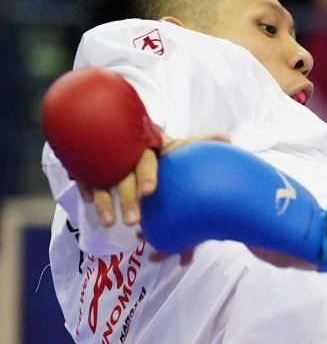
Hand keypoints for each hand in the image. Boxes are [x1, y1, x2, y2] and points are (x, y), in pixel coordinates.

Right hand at [77, 133, 228, 228]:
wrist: (116, 120)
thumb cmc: (151, 142)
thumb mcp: (171, 143)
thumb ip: (196, 144)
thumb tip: (227, 140)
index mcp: (144, 147)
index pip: (146, 161)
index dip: (147, 175)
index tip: (150, 191)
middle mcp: (123, 153)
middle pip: (124, 176)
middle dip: (127, 199)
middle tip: (134, 221)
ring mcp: (102, 159)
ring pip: (101, 181)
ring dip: (105, 203)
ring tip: (110, 223)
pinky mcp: (86, 164)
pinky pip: (83, 177)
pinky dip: (86, 190)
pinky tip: (88, 205)